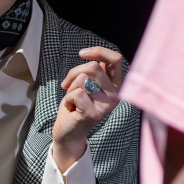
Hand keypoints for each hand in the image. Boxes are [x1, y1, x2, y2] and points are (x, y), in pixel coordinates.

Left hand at [52, 46, 124, 168]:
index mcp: (116, 85)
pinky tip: (72, 108)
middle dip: (74, 72)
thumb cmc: (76, 105)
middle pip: (94, 67)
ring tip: (73, 100)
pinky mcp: (94, 113)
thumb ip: (94, 71)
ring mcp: (106, 105)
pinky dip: (68, 98)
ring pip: (82, 80)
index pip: (116, 59)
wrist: (69, 132)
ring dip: (71, 88)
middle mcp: (115, 95)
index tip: (82, 53)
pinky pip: (76, 93)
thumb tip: (94, 55)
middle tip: (68, 84)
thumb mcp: (87, 83)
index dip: (98, 51)